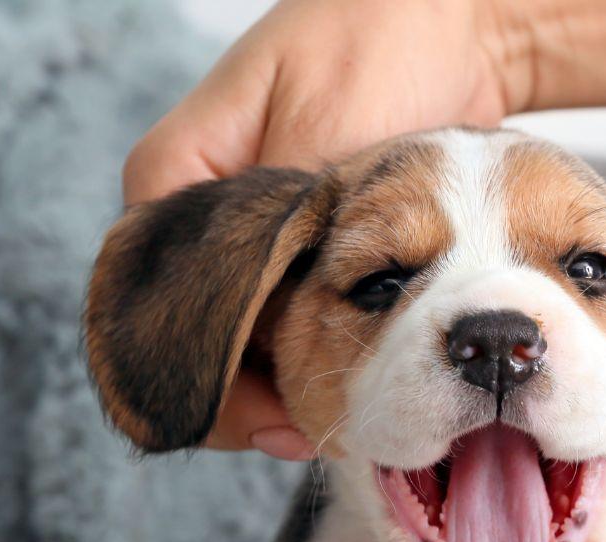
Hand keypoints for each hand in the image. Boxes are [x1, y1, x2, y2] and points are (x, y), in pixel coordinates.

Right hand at [122, 0, 520, 457]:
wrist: (448, 24)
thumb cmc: (373, 42)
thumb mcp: (314, 125)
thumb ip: (279, 225)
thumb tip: (263, 328)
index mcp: (183, 182)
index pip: (157, 306)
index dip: (207, 376)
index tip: (267, 418)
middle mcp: (211, 219)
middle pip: (198, 336)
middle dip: (247, 399)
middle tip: (303, 437)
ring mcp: (259, 239)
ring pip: (245, 341)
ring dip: (283, 391)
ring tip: (330, 428)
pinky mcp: (306, 252)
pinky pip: (293, 327)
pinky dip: (314, 367)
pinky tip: (345, 396)